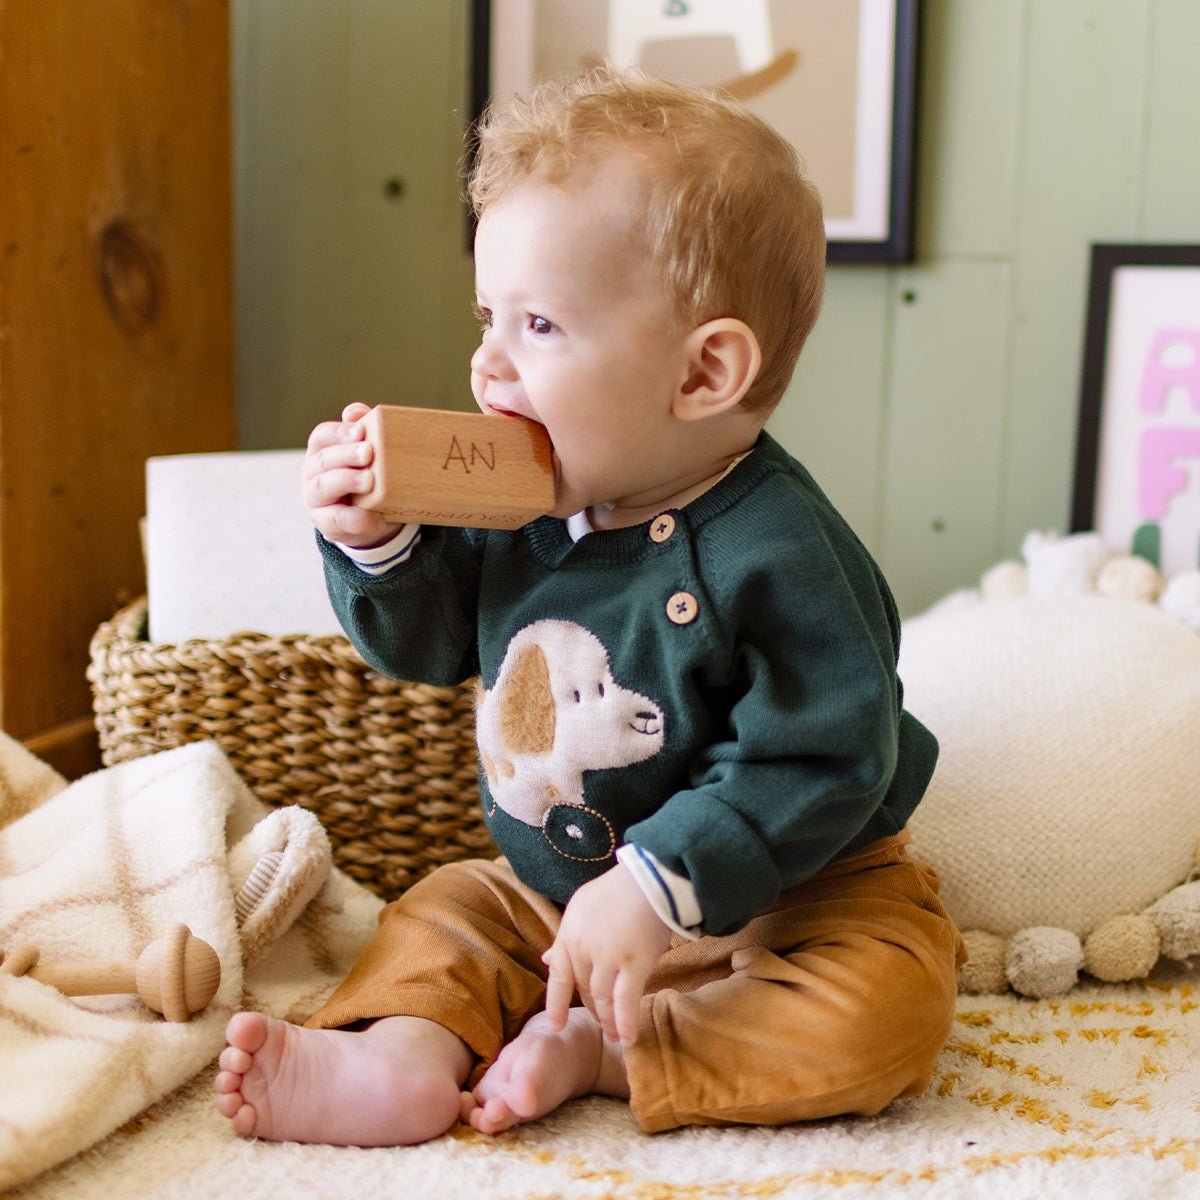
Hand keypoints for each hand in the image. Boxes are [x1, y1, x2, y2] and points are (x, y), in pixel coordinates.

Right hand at [302, 403, 403, 547]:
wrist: (369, 517)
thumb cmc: (366, 476)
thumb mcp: (366, 454)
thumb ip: (362, 430)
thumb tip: (355, 412)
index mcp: (321, 451)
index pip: (322, 436)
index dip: (340, 432)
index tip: (361, 431)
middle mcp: (312, 473)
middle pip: (323, 459)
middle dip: (346, 455)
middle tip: (368, 453)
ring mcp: (315, 499)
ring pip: (324, 486)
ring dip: (347, 481)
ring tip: (370, 480)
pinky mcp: (325, 524)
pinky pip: (338, 520)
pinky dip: (358, 519)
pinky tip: (377, 517)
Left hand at [542, 863, 673, 1046]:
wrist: (648, 879)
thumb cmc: (617, 889)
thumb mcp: (581, 907)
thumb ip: (565, 936)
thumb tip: (547, 959)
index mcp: (569, 934)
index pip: (559, 977)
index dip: (556, 1003)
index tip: (555, 1024)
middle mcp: (584, 949)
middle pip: (584, 990)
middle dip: (592, 1011)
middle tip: (599, 1025)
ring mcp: (609, 958)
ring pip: (604, 999)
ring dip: (608, 1021)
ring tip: (613, 1037)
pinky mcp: (635, 963)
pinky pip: (626, 1001)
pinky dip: (625, 1022)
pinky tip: (627, 1039)